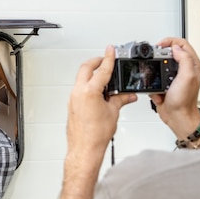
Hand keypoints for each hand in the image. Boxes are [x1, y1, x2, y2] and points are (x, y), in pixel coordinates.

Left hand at [67, 45, 136, 159]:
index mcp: (90, 91)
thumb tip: (128, 95)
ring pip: (81, 78)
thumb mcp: (113, 113)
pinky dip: (88, 85)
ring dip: (91, 74)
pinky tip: (97, 91)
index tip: (110, 50)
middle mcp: (78, 93)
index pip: (102, 70)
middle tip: (105, 59)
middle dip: (96, 61)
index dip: (108, 58)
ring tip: (103, 77)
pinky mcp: (71, 105)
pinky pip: (79, 89)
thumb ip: (120, 99)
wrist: (84, 148)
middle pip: (86, 68)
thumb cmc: (95, 135)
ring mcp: (73, 98)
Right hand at [150, 37, 199, 137]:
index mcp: (192, 64)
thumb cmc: (184, 101)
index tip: (159, 45)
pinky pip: (156, 79)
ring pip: (160, 66)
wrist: (177, 117)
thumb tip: (175, 47)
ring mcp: (175, 77)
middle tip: (154, 60)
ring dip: (155, 72)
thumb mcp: (187, 77)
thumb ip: (184, 59)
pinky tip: (159, 90)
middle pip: (170, 52)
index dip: (169, 41)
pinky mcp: (166, 84)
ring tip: (157, 78)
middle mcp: (185, 69)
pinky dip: (154, 84)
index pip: (182, 44)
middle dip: (159, 57)